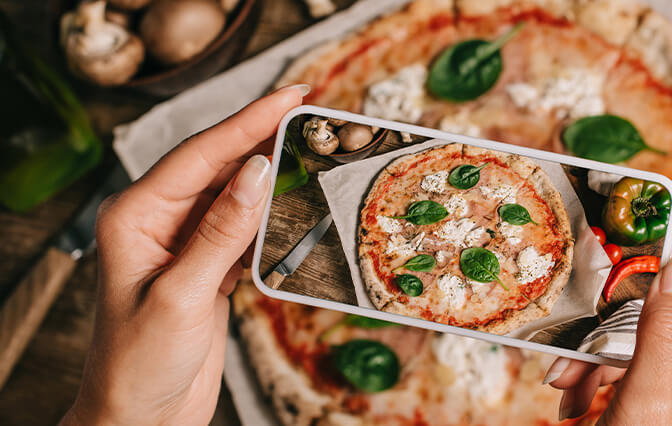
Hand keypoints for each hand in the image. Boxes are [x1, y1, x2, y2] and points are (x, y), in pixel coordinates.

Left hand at [62, 85, 308, 424]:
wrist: (140, 419)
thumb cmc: (138, 365)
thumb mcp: (181, 295)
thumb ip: (221, 232)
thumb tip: (256, 172)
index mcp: (135, 216)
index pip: (199, 154)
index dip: (247, 121)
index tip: (289, 97)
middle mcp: (159, 222)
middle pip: (218, 165)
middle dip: (263, 138)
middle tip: (310, 113)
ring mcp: (185, 244)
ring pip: (234, 195)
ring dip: (272, 175)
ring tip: (311, 150)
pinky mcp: (208, 268)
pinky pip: (244, 228)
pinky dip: (272, 216)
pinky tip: (297, 203)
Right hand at [544, 185, 671, 423]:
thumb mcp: (648, 409)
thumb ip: (661, 337)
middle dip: (619, 322)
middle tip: (595, 291)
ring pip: (644, 344)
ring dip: (597, 358)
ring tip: (569, 376)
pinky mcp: (663, 407)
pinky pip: (629, 371)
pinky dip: (594, 378)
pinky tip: (572, 394)